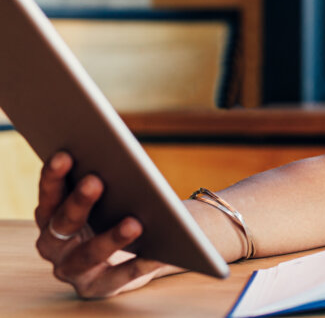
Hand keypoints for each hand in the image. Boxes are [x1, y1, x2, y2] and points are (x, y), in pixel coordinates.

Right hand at [34, 152, 172, 297]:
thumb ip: (109, 177)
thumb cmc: (118, 209)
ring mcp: (73, 269)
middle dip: (78, 202)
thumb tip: (121, 156)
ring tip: (135, 223)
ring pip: (88, 254)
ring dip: (110, 238)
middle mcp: (54, 244)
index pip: (49, 194)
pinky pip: (119, 277)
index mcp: (51, 215)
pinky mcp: (96, 287)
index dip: (53, 176)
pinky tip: (157, 253)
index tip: (65, 155)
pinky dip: (139, 264)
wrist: (137, 246)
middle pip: (63, 222)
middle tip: (96, 181)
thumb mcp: (111, 193)